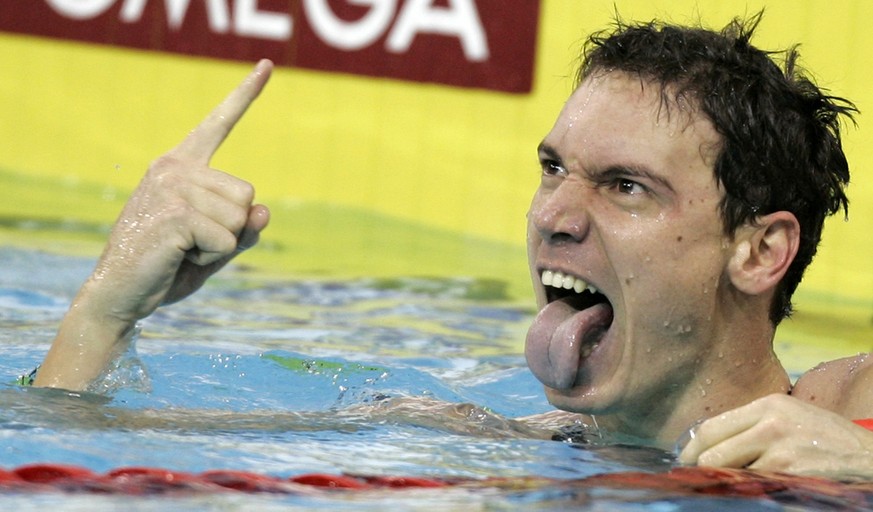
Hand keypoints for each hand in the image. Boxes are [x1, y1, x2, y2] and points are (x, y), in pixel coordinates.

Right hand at [35, 60, 272, 389]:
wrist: (121, 294)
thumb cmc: (168, 267)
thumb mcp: (216, 245)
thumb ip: (244, 228)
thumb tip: (263, 211)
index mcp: (182, 165)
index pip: (219, 124)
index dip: (246, 95)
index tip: (267, 66)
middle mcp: (175, 167)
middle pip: (247, 195)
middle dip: (231, 229)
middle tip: (191, 243)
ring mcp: (173, 186)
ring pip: (241, 218)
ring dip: (221, 245)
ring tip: (182, 250)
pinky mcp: (175, 213)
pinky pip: (227, 240)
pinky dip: (212, 257)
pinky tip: (178, 258)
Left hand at [678, 393, 872, 477]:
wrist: (871, 457)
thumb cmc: (827, 439)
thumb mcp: (789, 416)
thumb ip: (752, 425)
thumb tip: (709, 444)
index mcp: (767, 406)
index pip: (710, 428)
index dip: (691, 450)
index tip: (684, 462)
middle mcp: (771, 425)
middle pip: (712, 453)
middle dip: (701, 471)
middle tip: (698, 481)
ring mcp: (781, 453)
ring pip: (731, 475)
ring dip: (727, 485)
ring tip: (729, 487)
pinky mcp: (792, 477)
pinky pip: (755, 490)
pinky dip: (749, 494)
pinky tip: (755, 493)